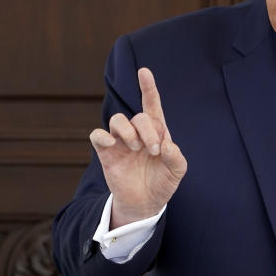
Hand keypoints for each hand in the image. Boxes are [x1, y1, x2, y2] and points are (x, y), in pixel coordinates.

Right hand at [89, 67, 187, 227]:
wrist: (146, 204)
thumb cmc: (162, 183)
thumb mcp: (177, 170)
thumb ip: (176, 156)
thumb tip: (165, 145)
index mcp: (156, 132)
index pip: (152, 105)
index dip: (148, 88)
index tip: (144, 72)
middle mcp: (137, 133)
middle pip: (138, 117)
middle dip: (148, 131)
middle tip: (153, 150)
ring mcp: (121, 142)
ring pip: (117, 120)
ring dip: (128, 131)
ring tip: (136, 149)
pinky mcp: (106, 153)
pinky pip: (98, 135)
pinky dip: (103, 136)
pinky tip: (112, 144)